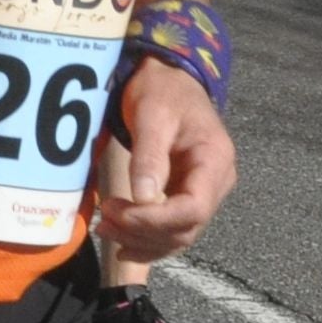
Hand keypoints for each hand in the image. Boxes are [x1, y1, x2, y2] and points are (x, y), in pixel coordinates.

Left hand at [93, 56, 233, 262]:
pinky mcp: (187, 197)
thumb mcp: (152, 116)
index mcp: (215, 160)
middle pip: (186, 227)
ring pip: (179, 235)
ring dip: (142, 240)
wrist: (169, 81)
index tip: (118, 212)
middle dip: (143, 231)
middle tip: (104, 220)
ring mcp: (204, 193)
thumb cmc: (162, 91)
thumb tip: (142, 197)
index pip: (194, 208)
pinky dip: (147, 239)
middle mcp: (217, 182)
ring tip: (105, 228)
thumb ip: (149, 156)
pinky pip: (172, 229)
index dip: (156, 219)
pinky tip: (122, 241)